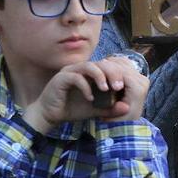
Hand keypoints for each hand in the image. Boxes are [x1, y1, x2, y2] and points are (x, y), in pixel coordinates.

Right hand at [23, 56, 149, 132]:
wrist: (49, 115)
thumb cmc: (72, 109)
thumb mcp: (95, 110)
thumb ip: (109, 108)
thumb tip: (127, 108)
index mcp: (90, 73)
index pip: (109, 66)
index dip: (118, 74)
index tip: (125, 88)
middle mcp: (81, 68)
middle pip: (101, 63)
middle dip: (113, 73)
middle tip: (118, 87)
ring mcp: (70, 71)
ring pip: (89, 66)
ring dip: (100, 77)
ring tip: (106, 89)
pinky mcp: (61, 78)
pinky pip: (75, 77)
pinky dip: (85, 87)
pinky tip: (90, 98)